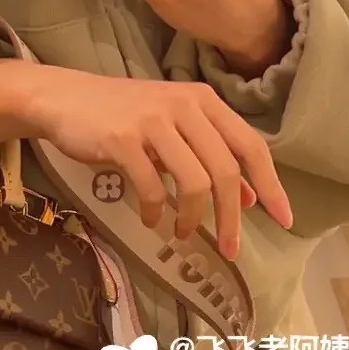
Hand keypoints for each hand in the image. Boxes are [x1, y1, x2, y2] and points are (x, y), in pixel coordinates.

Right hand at [28, 67, 291, 259]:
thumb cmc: (124, 116)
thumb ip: (210, 155)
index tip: (284, 220)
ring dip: (193, 217)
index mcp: (204, 101)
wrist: (65, 99)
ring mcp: (154, 121)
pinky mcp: (123, 139)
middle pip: (226, 169)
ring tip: (184, 234)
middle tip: (231, 249)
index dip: (271, 185)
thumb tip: (248, 196)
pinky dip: (155, 210)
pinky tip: (150, 220)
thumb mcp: (175, 129)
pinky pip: (151, 186)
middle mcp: (185, 105)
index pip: (251, 145)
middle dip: (231, 217)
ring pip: (195, 181)